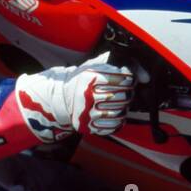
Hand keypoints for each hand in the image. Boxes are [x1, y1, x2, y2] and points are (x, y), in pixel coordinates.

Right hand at [14, 53, 134, 142]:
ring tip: (123, 103)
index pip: (119, 79)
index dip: (128, 79)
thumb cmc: (79, 82)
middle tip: (128, 92)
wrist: (61, 99)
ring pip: (118, 111)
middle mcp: (88, 96)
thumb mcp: (89, 68)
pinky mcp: (88, 125)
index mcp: (89, 79)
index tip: (129, 79)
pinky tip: (119, 115)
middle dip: (128, 93)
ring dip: (124, 107)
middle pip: (120, 96)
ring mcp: (88, 112)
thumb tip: (125, 67)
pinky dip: (119, 121)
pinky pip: (111, 126)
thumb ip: (107, 65)